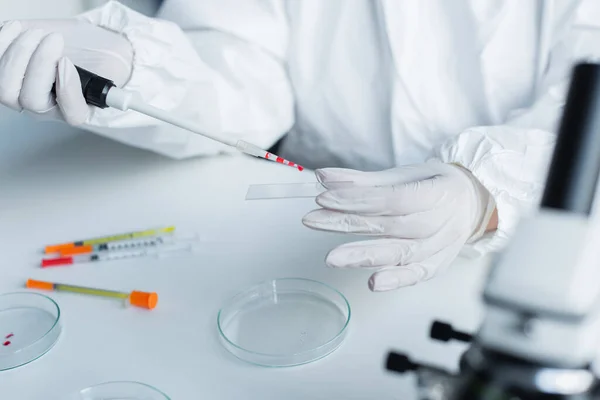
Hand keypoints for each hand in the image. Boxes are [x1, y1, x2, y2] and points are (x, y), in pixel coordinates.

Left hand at [0, 19, 131, 124]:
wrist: (85, 43)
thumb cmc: (99, 57)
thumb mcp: (113, 68)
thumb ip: (106, 81)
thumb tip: (100, 85)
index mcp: (76, 110)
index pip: (69, 113)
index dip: (66, 88)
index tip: (68, 62)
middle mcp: (46, 106)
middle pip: (29, 100)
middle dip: (39, 64)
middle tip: (54, 40)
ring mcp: (22, 90)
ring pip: (4, 86)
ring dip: (19, 53)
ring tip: (37, 34)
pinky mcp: (6, 71)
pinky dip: (3, 42)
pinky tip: (18, 30)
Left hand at [302, 162, 496, 291]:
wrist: (472, 204)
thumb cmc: (434, 186)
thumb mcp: (403, 175)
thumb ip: (362, 180)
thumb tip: (324, 177)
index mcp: (435, 193)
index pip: (391, 199)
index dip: (356, 198)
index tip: (324, 197)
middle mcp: (440, 222)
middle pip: (390, 225)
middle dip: (348, 224)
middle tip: (314, 221)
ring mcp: (440, 247)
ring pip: (400, 253)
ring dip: (364, 255)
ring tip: (332, 258)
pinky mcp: (436, 265)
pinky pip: (416, 275)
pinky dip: (396, 280)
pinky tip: (373, 283)